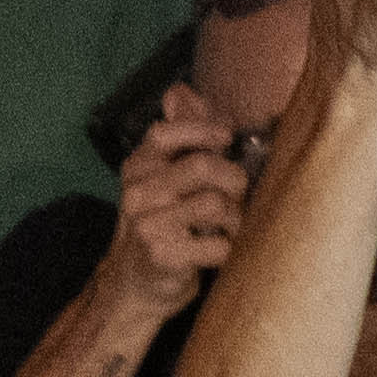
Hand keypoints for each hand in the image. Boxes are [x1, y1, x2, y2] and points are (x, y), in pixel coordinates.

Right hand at [105, 85, 246, 322]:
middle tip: (240, 191)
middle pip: (200, 167)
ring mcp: (147, 225)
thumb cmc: (160, 224)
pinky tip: (220, 250)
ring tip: (231, 225)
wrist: (135, 285)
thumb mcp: (162, 177)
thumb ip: (179, 134)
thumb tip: (180, 91)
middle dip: (233, 178)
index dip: (200, 129)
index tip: (226, 135)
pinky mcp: (162, 256)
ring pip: (213, 204)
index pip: (164, 134)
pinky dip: (228, 248)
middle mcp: (137, 193)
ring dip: (235, 216)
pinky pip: (216, 244)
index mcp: (138, 168)